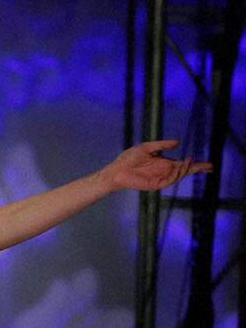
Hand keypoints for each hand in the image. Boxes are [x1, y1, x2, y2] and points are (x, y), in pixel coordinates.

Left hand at [97, 139, 211, 191]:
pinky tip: (180, 165)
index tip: (208, 164)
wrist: (116, 170)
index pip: (182, 164)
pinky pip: (169, 180)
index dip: (195, 164)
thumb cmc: (128, 158)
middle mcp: (164, 171)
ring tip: (190, 160)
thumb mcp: (147, 147)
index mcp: (163, 163)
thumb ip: (162, 145)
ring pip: (178, 175)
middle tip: (210, 167)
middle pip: (184, 171)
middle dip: (197, 169)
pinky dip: (176, 174)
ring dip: (186, 169)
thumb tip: (177, 143)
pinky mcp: (155, 184)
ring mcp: (160, 178)